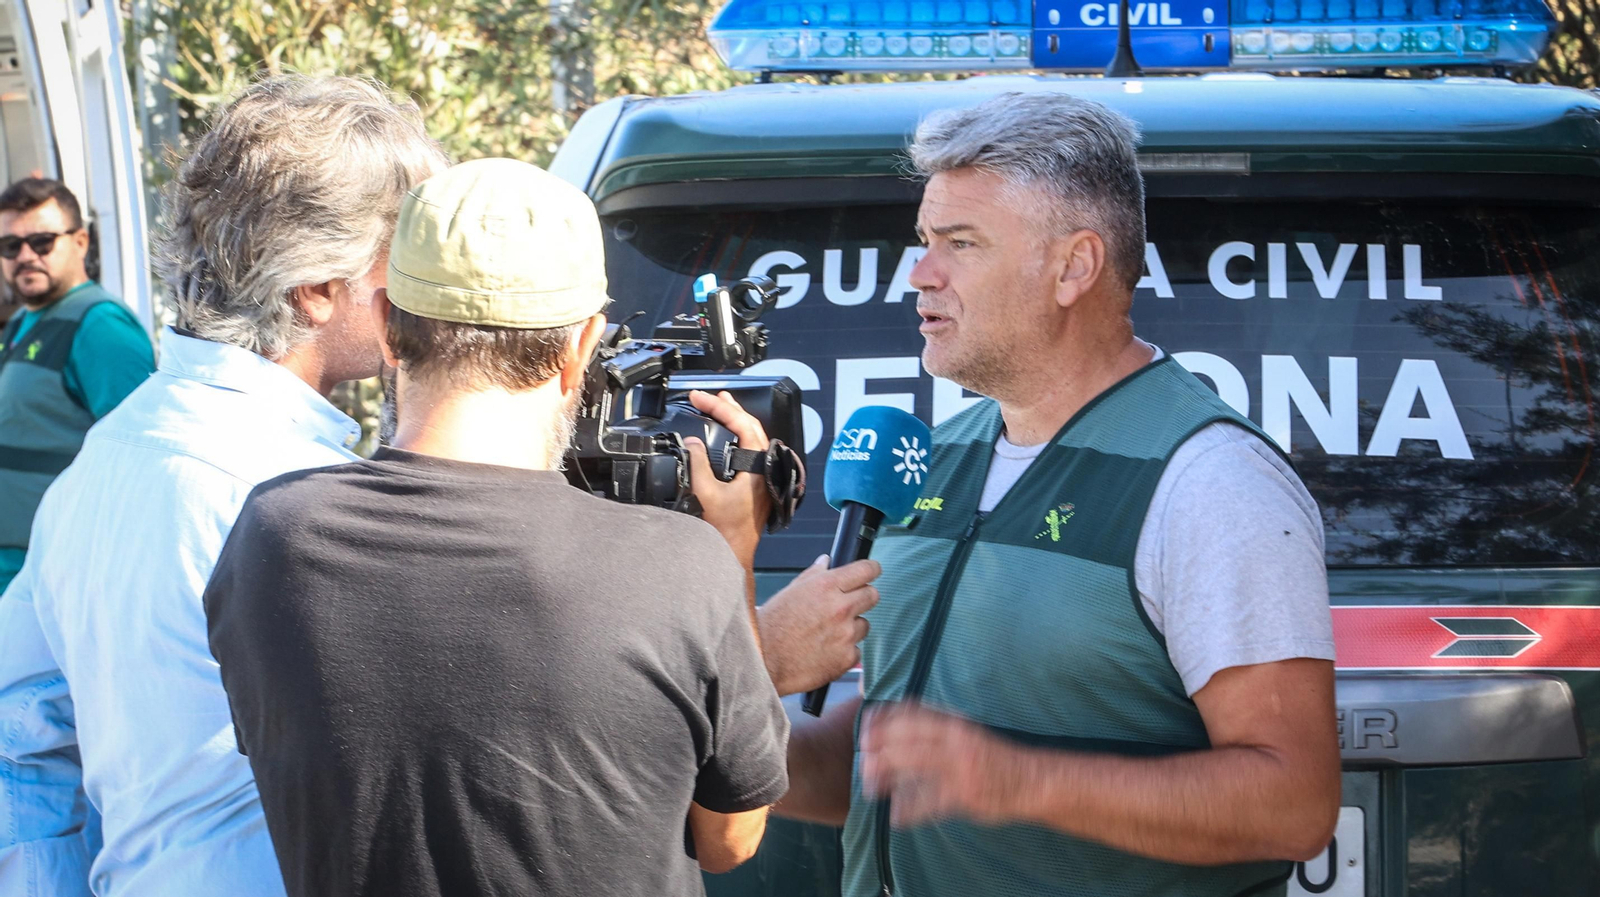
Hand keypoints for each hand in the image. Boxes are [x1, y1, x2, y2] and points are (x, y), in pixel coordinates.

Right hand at [684, 390, 771, 561]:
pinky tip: (725, 434)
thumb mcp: (706, 493)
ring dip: (733, 419)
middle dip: (727, 407)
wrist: (735, 553)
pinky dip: (735, 436)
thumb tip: (691, 442)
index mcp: (758, 465)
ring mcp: (761, 474)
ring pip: (750, 436)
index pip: (742, 423)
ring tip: (717, 405)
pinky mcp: (755, 481)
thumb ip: (698, 464)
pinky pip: (748, 449)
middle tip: (705, 396)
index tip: (699, 398)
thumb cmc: (728, 531)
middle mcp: (764, 467)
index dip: (719, 406)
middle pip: (749, 424)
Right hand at [757, 555, 880, 694]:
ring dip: (852, 627)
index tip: (873, 571)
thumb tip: (826, 561)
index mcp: (826, 586)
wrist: (764, 660)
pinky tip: (826, 650)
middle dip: (864, 597)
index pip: (866, 570)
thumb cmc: (772, 626)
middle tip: (850, 604)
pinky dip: (845, 650)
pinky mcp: (847, 658)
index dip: (872, 570)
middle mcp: (840, 608)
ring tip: (828, 633)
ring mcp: (846, 634)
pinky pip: (856, 650)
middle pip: (873, 595)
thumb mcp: (791, 591)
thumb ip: (814, 575)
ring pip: (864, 625)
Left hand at [859, 702, 1026, 827]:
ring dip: (887, 778)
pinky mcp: (964, 796)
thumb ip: (935, 727)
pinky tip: (896, 816)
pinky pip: (929, 803)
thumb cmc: (992, 757)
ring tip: (872, 788)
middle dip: (879, 750)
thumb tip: (895, 720)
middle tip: (865, 763)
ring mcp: (960, 768)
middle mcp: (955, 741)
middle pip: (906, 738)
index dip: (883, 720)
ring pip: (913, 766)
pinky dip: (909, 810)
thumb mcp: (965, 731)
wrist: (1030, 780)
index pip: (910, 713)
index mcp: (954, 723)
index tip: (866, 730)